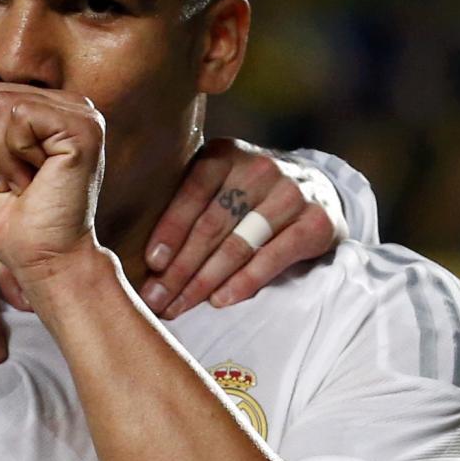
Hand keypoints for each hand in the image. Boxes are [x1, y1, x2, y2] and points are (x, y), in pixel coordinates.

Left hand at [0, 83, 104, 287]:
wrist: (41, 259)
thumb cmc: (11, 223)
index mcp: (51, 109)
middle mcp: (71, 105)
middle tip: (8, 183)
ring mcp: (82, 114)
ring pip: (1, 103)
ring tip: (21, 184)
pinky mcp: (83, 128)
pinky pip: (19, 115)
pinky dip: (12, 155)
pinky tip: (32, 181)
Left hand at [140, 138, 347, 315]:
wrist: (315, 189)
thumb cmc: (247, 194)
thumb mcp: (217, 183)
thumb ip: (186, 202)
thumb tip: (143, 254)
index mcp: (225, 154)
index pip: (192, 193)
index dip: (169, 230)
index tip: (151, 264)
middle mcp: (260, 168)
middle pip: (212, 225)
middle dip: (179, 268)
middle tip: (155, 298)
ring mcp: (291, 193)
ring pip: (238, 245)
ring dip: (204, 281)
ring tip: (179, 306)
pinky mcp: (316, 222)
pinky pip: (273, 257)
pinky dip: (244, 282)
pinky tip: (219, 300)